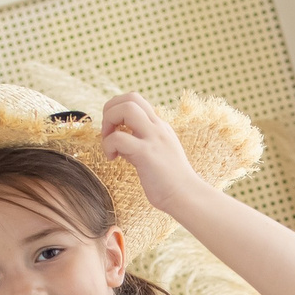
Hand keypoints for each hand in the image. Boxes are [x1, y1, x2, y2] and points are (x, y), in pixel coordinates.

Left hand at [99, 92, 202, 213]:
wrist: (187, 197)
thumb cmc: (170, 181)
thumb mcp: (157, 153)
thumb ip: (141, 142)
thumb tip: (120, 139)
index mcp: (160, 126)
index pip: (136, 99)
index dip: (117, 109)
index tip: (113, 130)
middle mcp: (157, 127)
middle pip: (130, 97)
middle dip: (110, 111)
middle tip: (107, 134)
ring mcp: (153, 138)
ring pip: (126, 109)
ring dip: (108, 122)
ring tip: (109, 144)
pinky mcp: (146, 153)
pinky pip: (119, 138)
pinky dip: (108, 146)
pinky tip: (112, 159)